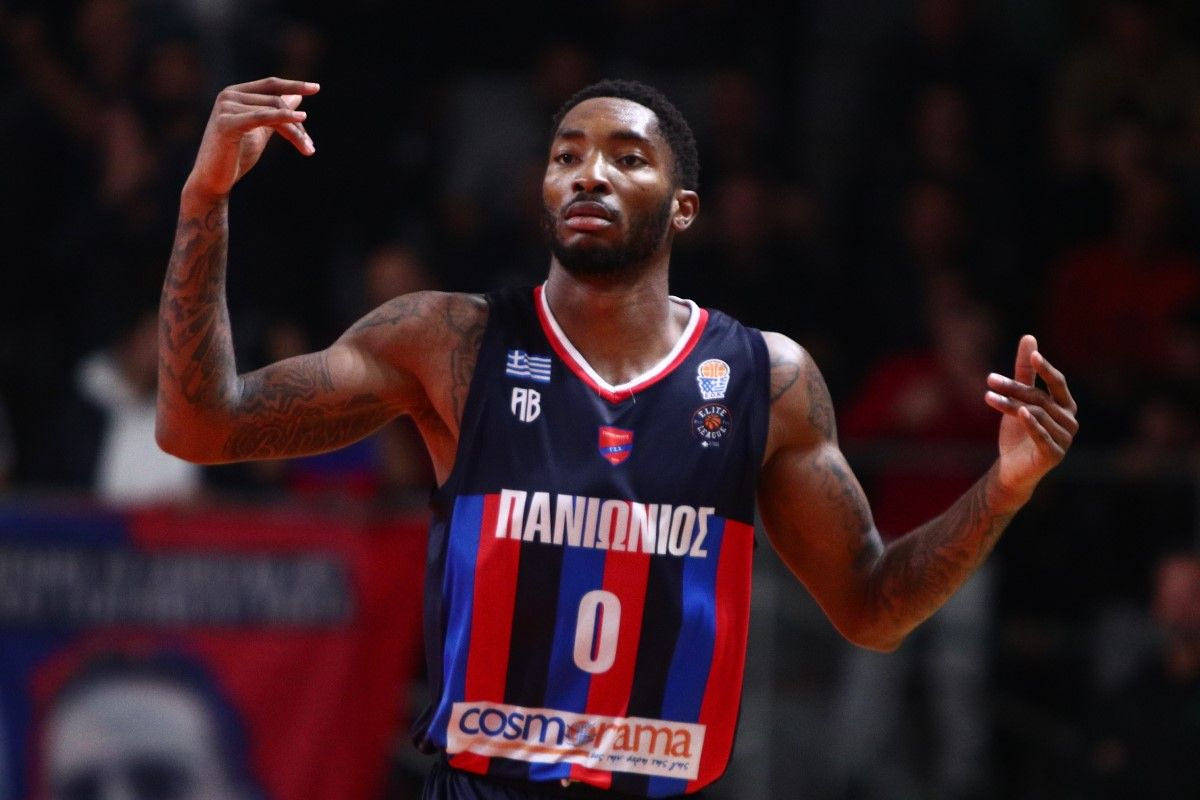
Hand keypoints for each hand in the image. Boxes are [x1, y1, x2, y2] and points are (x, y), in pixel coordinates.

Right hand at [185, 77, 318, 199]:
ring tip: (309, 149)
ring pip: (273, 111)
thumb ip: (276, 114)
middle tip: (310, 146)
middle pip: (276, 102)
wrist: (213, 180)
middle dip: (297, 124)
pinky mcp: (227, 123)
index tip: (316, 88)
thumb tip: (297, 96)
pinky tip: (300, 120)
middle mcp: (228, 95)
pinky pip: (262, 117)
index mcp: (235, 93)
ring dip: (295, 132)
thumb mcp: (261, 131)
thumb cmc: (235, 156)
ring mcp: (226, 107)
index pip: (270, 85)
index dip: (294, 85)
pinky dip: (283, 118)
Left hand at [985, 334, 1078, 501]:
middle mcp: (1070, 421)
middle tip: (989, 379)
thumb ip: (1025, 371)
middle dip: (1015, 388)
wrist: (1011, 469)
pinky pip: (1042, 435)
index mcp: (1065, 406)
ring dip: (1010, 404)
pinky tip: (1020, 413)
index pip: (1058, 383)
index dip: (1046, 369)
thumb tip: (1029, 338)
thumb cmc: (1018, 432)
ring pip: (1036, 414)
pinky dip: (1032, 424)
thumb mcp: (1018, 399)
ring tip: (987, 397)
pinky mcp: (1054, 454)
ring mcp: (1064, 439)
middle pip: (1040, 398)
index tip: (1034, 355)